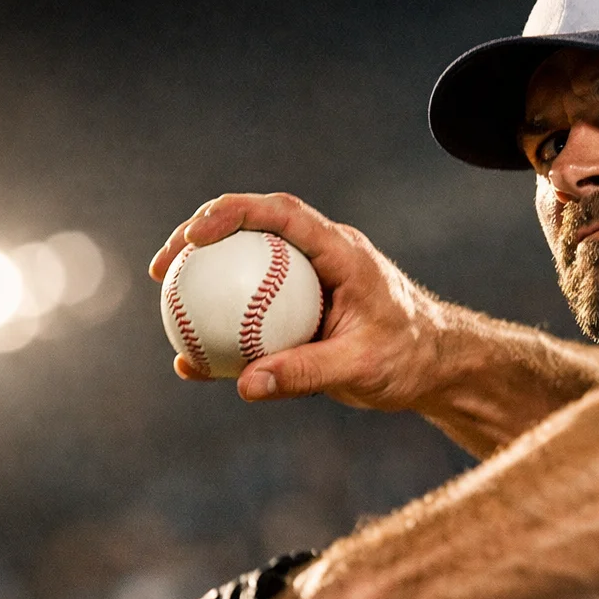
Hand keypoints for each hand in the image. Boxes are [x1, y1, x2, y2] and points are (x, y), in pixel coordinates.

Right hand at [151, 193, 452, 411]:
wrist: (434, 367)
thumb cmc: (410, 358)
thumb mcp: (362, 366)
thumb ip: (306, 372)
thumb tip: (244, 385)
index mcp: (341, 252)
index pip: (282, 214)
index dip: (233, 213)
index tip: (195, 236)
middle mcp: (321, 257)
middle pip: (252, 228)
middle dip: (201, 235)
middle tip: (163, 266)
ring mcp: (308, 281)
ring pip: (247, 268)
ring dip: (205, 278)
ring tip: (166, 301)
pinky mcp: (301, 310)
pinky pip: (253, 311)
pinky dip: (223, 327)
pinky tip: (191, 360)